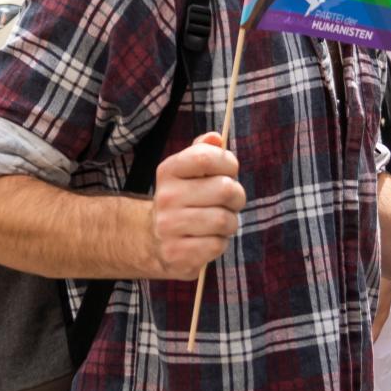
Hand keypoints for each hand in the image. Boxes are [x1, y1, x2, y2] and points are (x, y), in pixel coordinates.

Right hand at [148, 131, 245, 280]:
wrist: (152, 239)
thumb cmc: (182, 199)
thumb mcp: (187, 171)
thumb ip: (203, 151)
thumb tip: (216, 137)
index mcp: (168, 171)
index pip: (206, 156)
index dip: (228, 163)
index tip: (230, 171)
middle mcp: (165, 197)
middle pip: (224, 189)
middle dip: (237, 196)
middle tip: (231, 202)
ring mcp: (168, 226)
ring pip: (224, 220)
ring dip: (231, 222)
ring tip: (221, 222)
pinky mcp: (176, 253)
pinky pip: (216, 245)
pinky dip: (220, 243)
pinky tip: (209, 239)